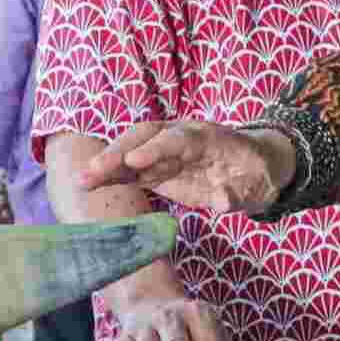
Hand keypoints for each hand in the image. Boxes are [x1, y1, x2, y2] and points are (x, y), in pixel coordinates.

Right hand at [74, 119, 294, 218]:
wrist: (254, 167)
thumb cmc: (256, 174)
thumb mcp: (258, 186)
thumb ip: (238, 194)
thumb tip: (223, 203)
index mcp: (207, 137)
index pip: (178, 140)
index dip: (156, 150)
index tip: (134, 162)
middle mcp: (180, 138)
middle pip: (145, 138)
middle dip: (119, 153)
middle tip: (93, 170)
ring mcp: (166, 152)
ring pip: (132, 151)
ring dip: (107, 164)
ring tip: (81, 179)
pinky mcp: (157, 169)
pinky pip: (130, 170)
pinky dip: (110, 176)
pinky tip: (88, 184)